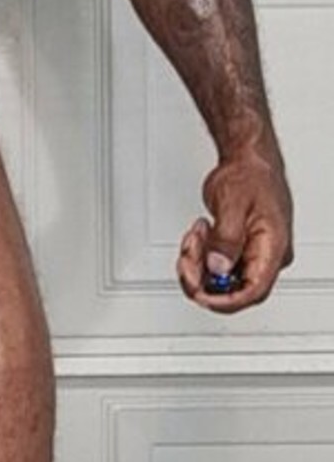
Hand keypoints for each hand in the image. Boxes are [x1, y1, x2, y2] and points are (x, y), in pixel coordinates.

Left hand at [177, 146, 293, 311]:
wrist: (247, 161)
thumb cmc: (249, 176)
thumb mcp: (234, 205)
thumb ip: (225, 240)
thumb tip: (218, 267)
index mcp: (273, 249)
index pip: (252, 291)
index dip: (223, 300)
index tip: (199, 294)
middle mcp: (266, 258)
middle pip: (233, 290)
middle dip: (203, 277)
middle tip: (187, 257)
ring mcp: (252, 257)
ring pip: (220, 280)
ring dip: (198, 265)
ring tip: (194, 237)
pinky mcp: (239, 252)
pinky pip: (216, 268)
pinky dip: (201, 258)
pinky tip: (198, 238)